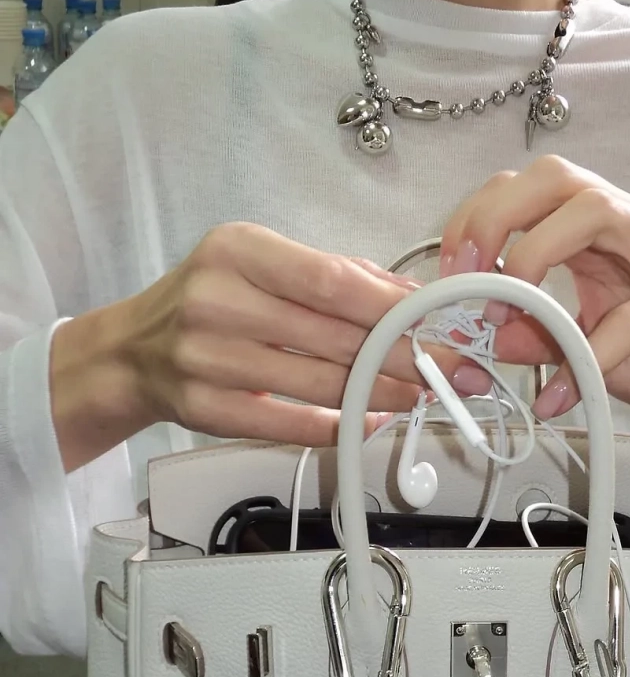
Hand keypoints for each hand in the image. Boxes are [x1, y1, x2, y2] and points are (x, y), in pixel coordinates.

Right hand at [53, 223, 492, 469]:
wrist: (134, 351)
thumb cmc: (212, 301)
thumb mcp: (261, 264)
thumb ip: (335, 274)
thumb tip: (411, 293)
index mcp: (239, 251)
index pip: (333, 280)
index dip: (394, 308)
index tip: (440, 324)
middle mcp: (219, 300)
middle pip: (334, 336)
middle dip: (404, 357)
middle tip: (449, 370)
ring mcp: (208, 358)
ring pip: (319, 384)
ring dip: (380, 395)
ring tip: (419, 395)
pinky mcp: (206, 408)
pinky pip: (290, 423)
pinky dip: (337, 425)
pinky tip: (369, 421)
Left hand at [439, 156, 629, 432]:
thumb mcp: (578, 350)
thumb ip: (532, 337)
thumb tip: (474, 341)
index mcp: (598, 229)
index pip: (529, 188)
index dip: (479, 218)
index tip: (449, 270)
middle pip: (558, 178)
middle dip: (497, 218)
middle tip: (464, 275)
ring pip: (599, 214)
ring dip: (535, 258)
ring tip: (504, 314)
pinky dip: (593, 354)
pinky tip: (565, 393)